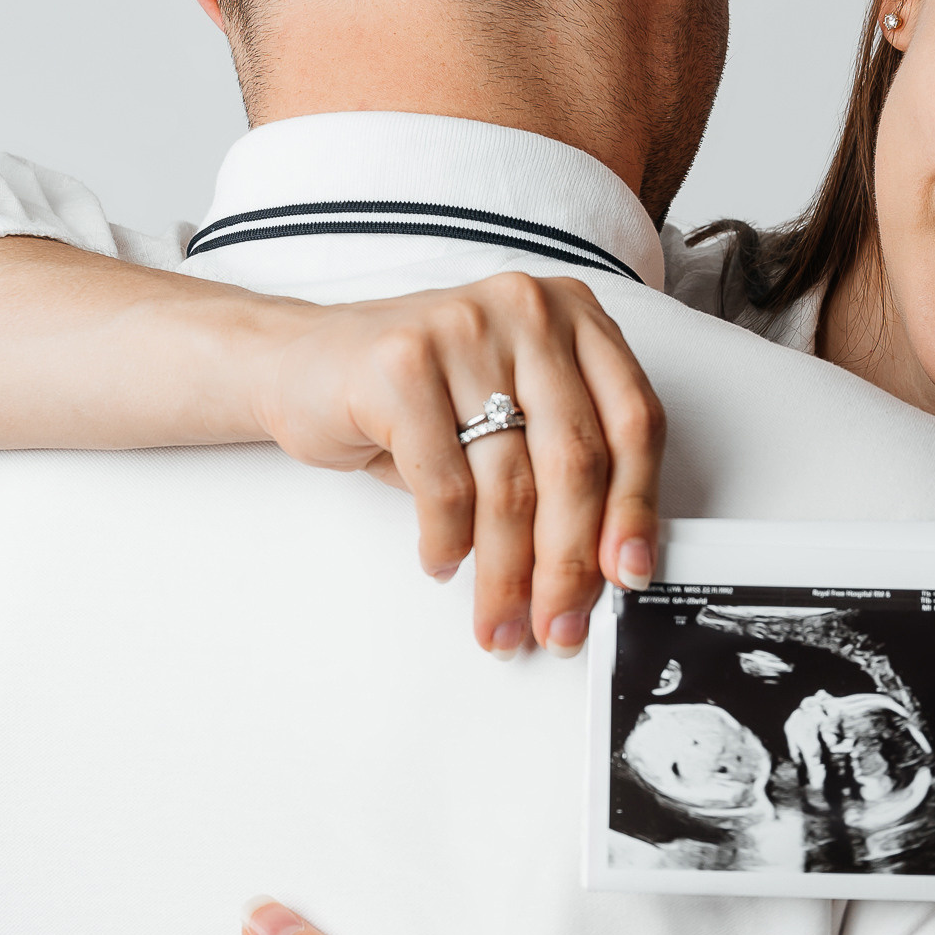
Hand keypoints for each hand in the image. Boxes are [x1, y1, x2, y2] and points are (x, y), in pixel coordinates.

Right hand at [248, 273, 663, 653]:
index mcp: (574, 316)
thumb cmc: (413, 395)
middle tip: (559, 625)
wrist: (297, 364)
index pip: (635, 422)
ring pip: (509, 484)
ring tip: (500, 619)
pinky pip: (445, 485)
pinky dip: (447, 542)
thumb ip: (560, 461)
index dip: (636, 508)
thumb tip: (605, 564)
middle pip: (576, 461)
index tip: (629, 573)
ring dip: (507, 573)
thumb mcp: (507, 410)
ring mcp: (464, 330)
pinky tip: (442, 562)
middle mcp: (527, 310)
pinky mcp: (401, 364)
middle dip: (569, 563)